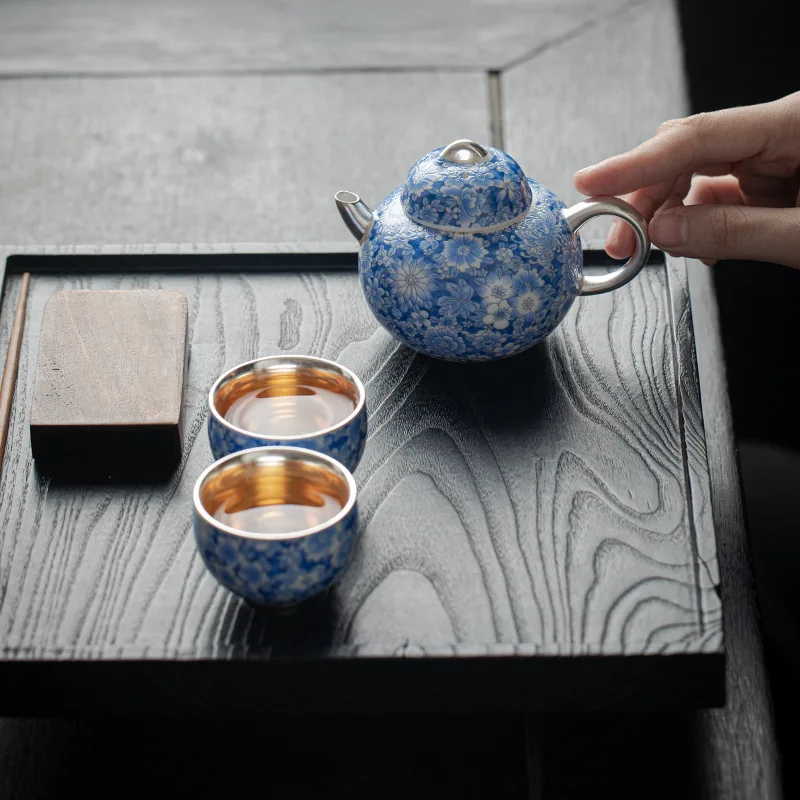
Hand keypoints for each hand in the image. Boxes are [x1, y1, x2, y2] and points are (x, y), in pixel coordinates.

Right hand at [573, 92, 799, 267]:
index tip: (591, 183)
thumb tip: (665, 231)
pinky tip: (695, 246)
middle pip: (689, 155)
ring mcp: (778, 157)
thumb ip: (737, 232)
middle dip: (645, 199)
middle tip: (618, 238)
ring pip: (700, 178)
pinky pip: (723, 197)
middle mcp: (780, 133)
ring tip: (652, 247)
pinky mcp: (777, 181)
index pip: (694, 138)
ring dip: (668, 216)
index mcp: (795, 125)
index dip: (635, 163)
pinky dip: (700, 225)